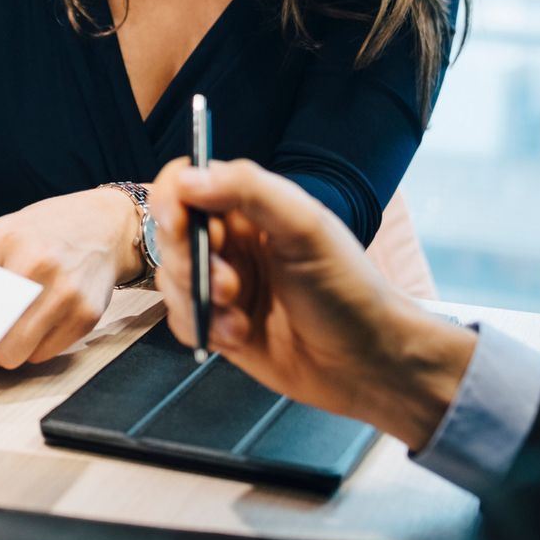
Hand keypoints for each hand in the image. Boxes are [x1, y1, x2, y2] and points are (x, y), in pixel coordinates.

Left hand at [0, 187, 144, 366]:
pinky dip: (38, 345)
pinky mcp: (87, 315)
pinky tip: (44, 320)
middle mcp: (38, 263)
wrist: (106, 227)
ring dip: (12, 346)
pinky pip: (45, 354)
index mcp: (7, 237)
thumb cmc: (47, 234)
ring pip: (18, 354)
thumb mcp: (5, 233)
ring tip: (16, 324)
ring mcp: (66, 292)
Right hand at [148, 159, 475, 449]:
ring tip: (239, 312)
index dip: (173, 199)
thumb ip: (249, 190)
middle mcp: (233, 241)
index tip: (179, 224)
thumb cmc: (348, 289)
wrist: (368, 362)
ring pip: (171, 279)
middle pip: (171, 233)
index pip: (188, 182)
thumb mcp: (306, 227)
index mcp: (252, 207)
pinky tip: (239, 336)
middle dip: (190, 260)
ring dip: (199, 298)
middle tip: (227, 282)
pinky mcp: (218, 325)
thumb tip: (188, 178)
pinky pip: (179, 319)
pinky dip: (203, 328)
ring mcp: (223, 284)